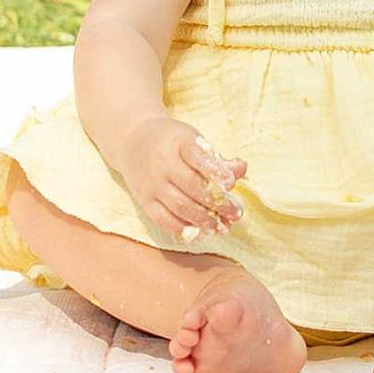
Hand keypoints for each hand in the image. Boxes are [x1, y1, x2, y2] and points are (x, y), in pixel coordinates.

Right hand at [120, 117, 246, 243]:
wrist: (132, 140)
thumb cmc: (172, 141)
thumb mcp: (193, 140)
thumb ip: (217, 158)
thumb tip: (241, 169)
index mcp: (178, 141)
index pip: (198, 157)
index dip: (215, 171)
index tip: (230, 184)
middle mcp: (162, 163)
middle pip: (192, 186)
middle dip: (217, 203)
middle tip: (236, 213)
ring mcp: (151, 184)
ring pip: (179, 206)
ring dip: (204, 220)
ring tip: (222, 226)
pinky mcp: (144, 200)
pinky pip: (163, 219)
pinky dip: (183, 228)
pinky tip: (200, 232)